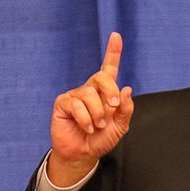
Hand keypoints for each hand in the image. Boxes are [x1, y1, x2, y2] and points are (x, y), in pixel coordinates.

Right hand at [48, 32, 133, 185]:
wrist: (84, 154)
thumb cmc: (101, 139)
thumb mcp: (120, 126)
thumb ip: (125, 109)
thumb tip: (126, 89)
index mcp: (105, 92)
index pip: (109, 68)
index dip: (113, 52)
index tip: (116, 35)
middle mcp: (90, 90)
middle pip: (102, 77)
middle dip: (110, 92)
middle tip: (112, 107)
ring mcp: (75, 96)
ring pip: (89, 95)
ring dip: (98, 114)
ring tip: (97, 126)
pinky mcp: (63, 104)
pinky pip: (77, 105)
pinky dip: (86, 120)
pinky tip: (86, 127)